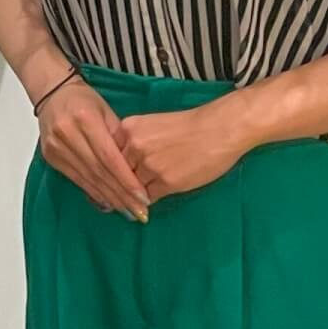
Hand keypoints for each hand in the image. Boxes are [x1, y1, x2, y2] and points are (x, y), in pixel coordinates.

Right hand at [37, 79, 151, 221]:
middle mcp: (66, 133)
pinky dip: (93, 192)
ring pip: (87, 178)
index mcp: (85, 119)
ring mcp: (55, 146)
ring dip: (109, 197)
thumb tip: (135, 169)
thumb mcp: (107, 112)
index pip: (108, 157)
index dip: (126, 179)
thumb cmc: (85, 101)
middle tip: (140, 212)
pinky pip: (75, 179)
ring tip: (128, 211)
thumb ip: (120, 139)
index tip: (144, 197)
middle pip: (98, 171)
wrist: (52, 93)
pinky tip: (108, 202)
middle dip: (121, 194)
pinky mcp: (50, 156)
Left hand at [116, 101, 251, 202]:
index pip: (109, 154)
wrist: (218, 129)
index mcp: (128, 128)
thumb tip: (123, 163)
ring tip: (133, 200)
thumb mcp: (152, 126)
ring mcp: (149, 165)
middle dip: (121, 183)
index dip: (111, 168)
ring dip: (135, 194)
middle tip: (117, 195)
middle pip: (118, 172)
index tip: (109, 178)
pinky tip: (148, 202)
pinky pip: (150, 197)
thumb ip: (135, 141)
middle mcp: (133, 146)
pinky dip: (148, 200)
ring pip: (133, 186)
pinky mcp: (166, 182)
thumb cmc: (189, 126)